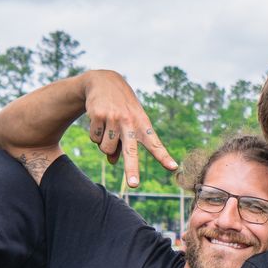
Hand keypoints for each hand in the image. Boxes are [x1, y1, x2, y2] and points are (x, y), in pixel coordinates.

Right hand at [81, 71, 177, 188]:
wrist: (103, 81)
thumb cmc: (121, 108)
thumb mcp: (127, 124)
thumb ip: (123, 145)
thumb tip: (112, 161)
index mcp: (142, 124)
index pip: (155, 143)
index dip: (163, 156)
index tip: (173, 167)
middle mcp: (130, 122)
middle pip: (131, 151)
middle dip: (132, 170)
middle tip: (134, 186)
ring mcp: (114, 118)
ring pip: (106, 149)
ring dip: (104, 144)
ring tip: (108, 126)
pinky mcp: (98, 115)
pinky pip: (94, 139)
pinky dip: (95, 135)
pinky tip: (98, 120)